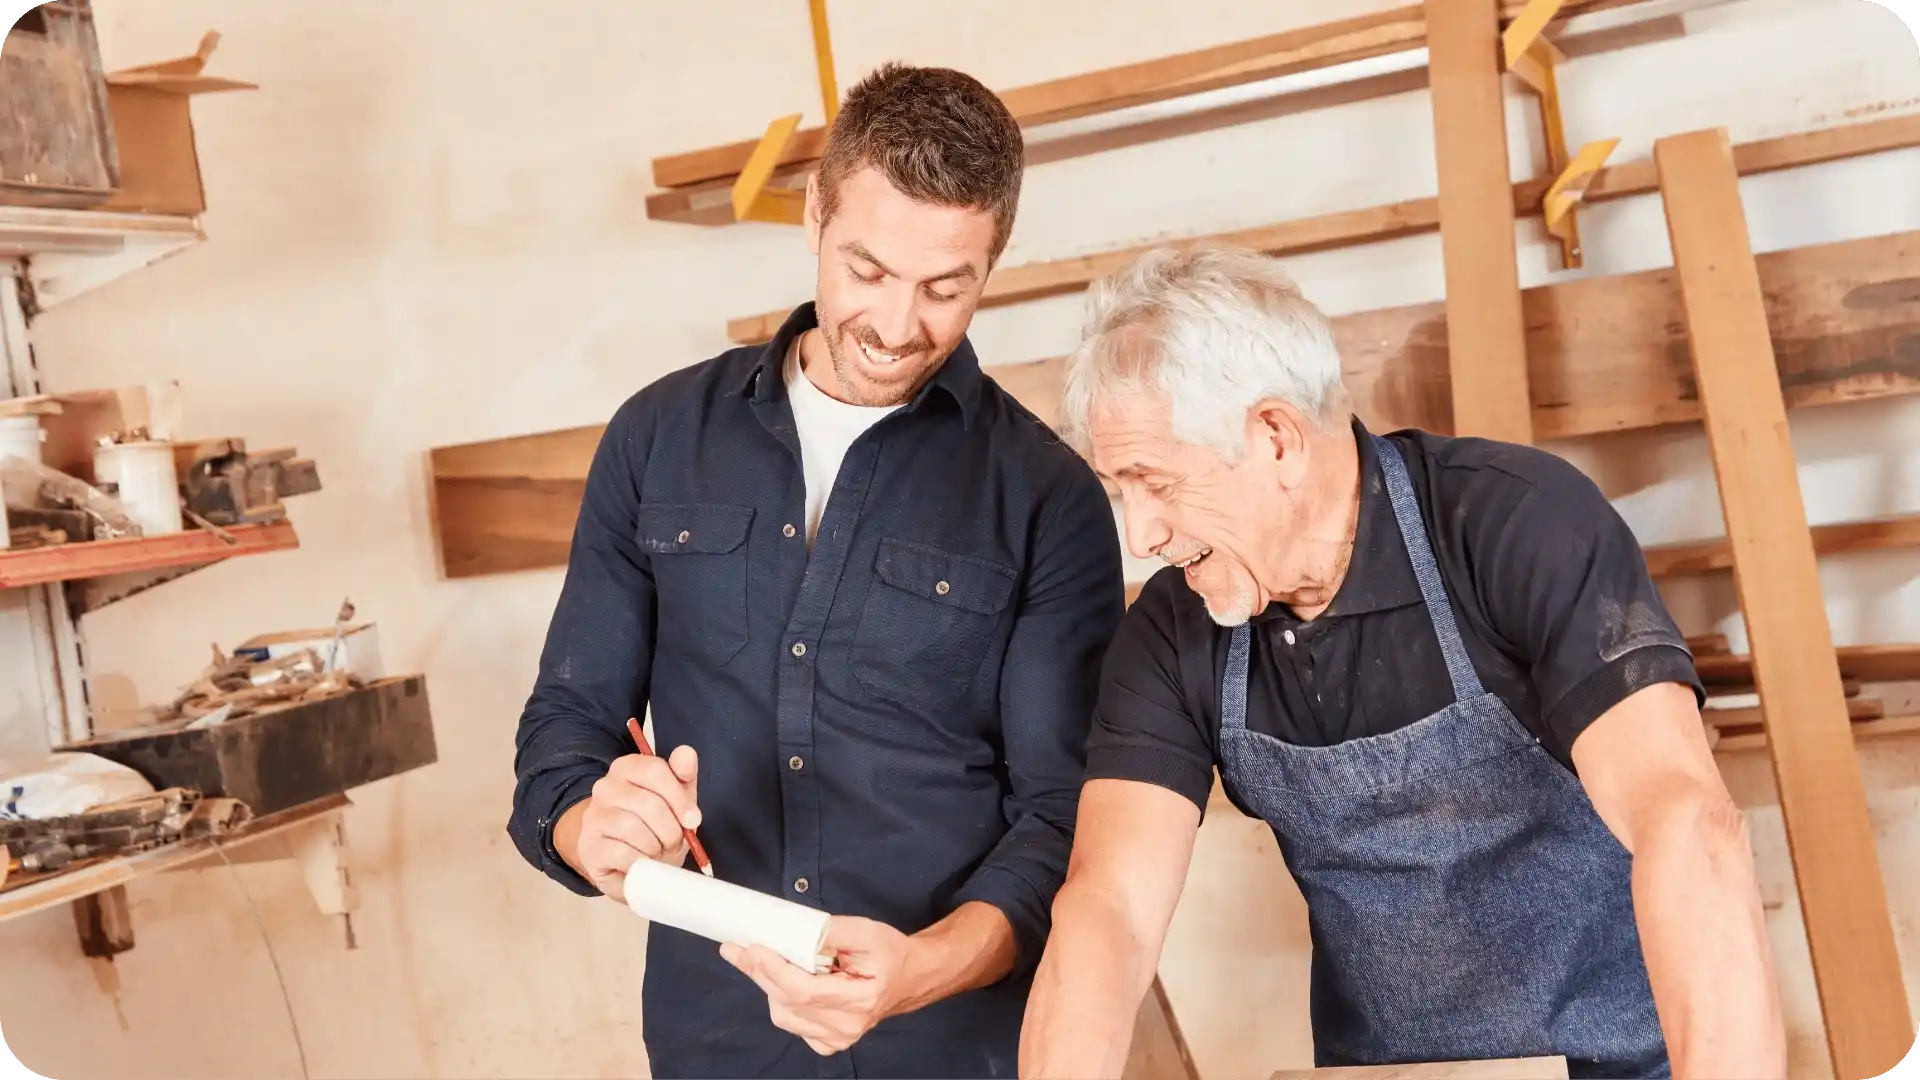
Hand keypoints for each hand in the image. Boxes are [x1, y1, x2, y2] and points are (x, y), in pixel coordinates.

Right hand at [554, 744, 699, 902]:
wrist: (625, 861)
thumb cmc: (654, 826)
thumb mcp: (676, 799)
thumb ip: (683, 775)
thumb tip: (687, 753)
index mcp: (627, 768)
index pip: (655, 771)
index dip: (680, 799)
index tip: (692, 819)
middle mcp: (605, 787)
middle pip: (648, 803)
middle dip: (670, 829)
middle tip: (673, 841)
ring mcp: (593, 816)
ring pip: (632, 827)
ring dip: (655, 846)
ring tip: (657, 851)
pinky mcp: (589, 847)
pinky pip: (622, 853)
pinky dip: (640, 861)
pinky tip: (642, 862)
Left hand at [721, 915, 917, 1055]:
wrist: (908, 978)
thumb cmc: (889, 952)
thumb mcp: (866, 931)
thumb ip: (830, 931)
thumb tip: (793, 930)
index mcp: (861, 998)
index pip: (803, 990)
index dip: (773, 970)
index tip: (752, 948)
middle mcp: (848, 1025)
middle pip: (787, 1002)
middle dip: (758, 972)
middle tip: (736, 949)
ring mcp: (838, 1038)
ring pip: (784, 1015)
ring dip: (769, 986)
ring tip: (769, 961)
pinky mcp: (829, 1043)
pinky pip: (792, 1023)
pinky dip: (783, 1002)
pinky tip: (789, 983)